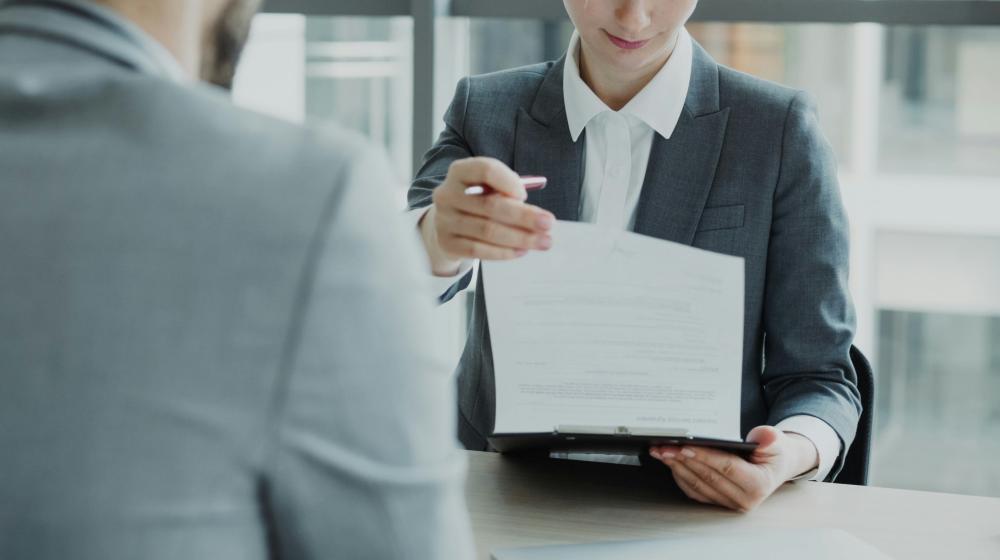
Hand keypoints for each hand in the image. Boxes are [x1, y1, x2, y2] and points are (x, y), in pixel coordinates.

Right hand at [419, 157, 554, 274]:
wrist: (446, 223)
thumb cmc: (477, 200)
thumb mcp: (488, 187)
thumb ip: (508, 191)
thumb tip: (537, 213)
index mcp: (460, 172)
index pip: (485, 170)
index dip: (508, 182)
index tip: (525, 195)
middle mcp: (448, 194)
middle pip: (490, 205)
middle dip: (524, 216)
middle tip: (548, 224)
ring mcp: (445, 220)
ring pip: (488, 231)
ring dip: (520, 238)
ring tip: (543, 242)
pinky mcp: (447, 243)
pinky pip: (479, 250)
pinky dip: (504, 252)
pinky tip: (522, 250)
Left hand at [648, 426, 818, 511]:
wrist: (775, 466)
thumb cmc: (773, 452)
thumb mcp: (777, 442)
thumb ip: (769, 438)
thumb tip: (762, 437)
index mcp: (758, 485)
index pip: (727, 468)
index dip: (705, 457)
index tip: (684, 446)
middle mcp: (743, 500)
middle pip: (707, 477)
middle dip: (682, 460)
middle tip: (664, 446)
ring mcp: (728, 503)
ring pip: (696, 484)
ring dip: (675, 467)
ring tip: (660, 451)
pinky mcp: (717, 502)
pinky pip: (693, 490)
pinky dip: (679, 475)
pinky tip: (669, 461)